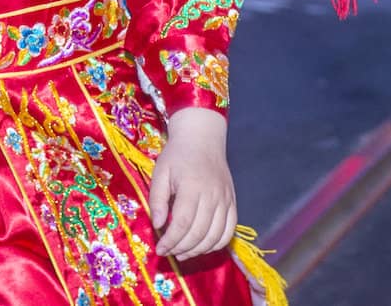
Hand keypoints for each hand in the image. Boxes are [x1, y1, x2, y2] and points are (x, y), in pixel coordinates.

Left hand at [149, 108, 236, 261]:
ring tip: (183, 253)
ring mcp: (225, 200)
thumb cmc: (177, 155)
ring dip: (198, 250)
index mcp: (192, 187)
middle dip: (182, 248)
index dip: (171, 241)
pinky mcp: (233, 202)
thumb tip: (157, 225)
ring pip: (215, 236)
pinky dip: (217, 244)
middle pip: (199, 233)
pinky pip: (229, 231)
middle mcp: (212, 195)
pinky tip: (202, 246)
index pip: (183, 223)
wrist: (202, 138)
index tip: (160, 250)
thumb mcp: (160, 172)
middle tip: (169, 252)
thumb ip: (157, 199)